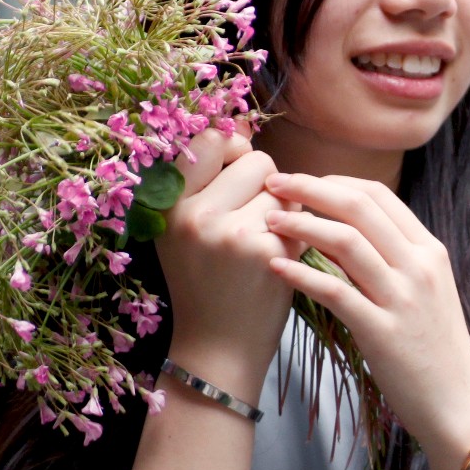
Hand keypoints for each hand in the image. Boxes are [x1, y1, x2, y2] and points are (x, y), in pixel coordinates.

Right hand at [153, 129, 294, 392]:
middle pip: (257, 160)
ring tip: (261, 245)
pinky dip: (298, 234)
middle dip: (265, 185)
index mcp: (168, 204)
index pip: (211, 140)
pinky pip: (301, 216)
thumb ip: (207, 179)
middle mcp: (195, 215)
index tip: (236, 175)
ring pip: (284, 188)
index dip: (233, 149)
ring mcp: (232, 233)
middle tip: (249, 224)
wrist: (218, 347)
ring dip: (285, 211)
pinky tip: (277, 262)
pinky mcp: (268, 251)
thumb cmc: (207, 281)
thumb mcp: (185, 228)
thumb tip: (243, 121)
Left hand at [260, 173, 469, 457]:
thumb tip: (347, 235)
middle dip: (311, 188)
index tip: (301, 181)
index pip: (379, 195)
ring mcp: (403, 298)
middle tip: (275, 182)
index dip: (334, 181)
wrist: (459, 403)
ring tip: (270, 220)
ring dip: (301, 224)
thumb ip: (395, 260)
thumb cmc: (435, 350)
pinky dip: (302, 274)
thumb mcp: (426, 292)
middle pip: (359, 206)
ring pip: (346, 241)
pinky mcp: (383, 332)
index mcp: (430, 251)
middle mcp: (419, 266)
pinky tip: (276, 268)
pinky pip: (335, 291)